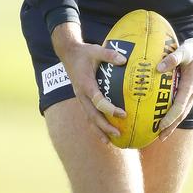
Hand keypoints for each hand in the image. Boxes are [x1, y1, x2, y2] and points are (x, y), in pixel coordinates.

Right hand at [52, 26, 126, 142]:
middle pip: (92, 115)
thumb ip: (109, 55)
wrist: (68, 54)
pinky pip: (88, 115)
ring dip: (99, 130)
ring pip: (89, 118)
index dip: (109, 109)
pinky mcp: (82, 99)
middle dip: (104, 126)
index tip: (122, 114)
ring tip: (110, 142)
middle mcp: (81, 94)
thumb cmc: (84, 52)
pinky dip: (96, 125)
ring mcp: (80, 98)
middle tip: (118, 134)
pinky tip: (104, 134)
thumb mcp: (96, 50)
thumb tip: (124, 60)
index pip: (98, 100)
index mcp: (85, 84)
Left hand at [155, 37, 192, 140]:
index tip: (161, 125)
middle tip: (159, 137)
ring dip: (173, 124)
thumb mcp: (184, 51)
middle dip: (171, 126)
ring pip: (183, 112)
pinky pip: (182, 106)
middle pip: (181, 114)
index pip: (180, 105)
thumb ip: (172, 58)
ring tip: (161, 134)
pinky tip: (166, 119)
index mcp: (191, 85)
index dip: (171, 117)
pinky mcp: (191, 91)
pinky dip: (175, 115)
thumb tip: (158, 68)